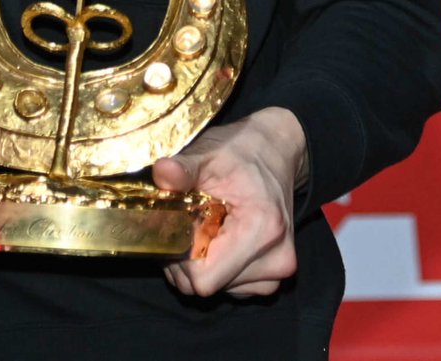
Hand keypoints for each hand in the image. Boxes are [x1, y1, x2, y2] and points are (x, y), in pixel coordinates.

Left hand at [152, 107, 307, 298]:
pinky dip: (217, 267)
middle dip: (188, 260)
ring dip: (202, 264)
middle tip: (185, 224)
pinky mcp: (274, 276)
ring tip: (203, 226)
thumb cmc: (241, 151)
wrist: (274, 152)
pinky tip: (217, 238)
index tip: (177, 228)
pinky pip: (232, 287)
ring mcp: (278, 272)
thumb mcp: (208, 152)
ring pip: (219, 289)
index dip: (181, 258)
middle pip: (209, 286)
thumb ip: (184, 167)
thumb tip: (162, 173)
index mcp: (262, 230)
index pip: (205, 278)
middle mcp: (277, 260)